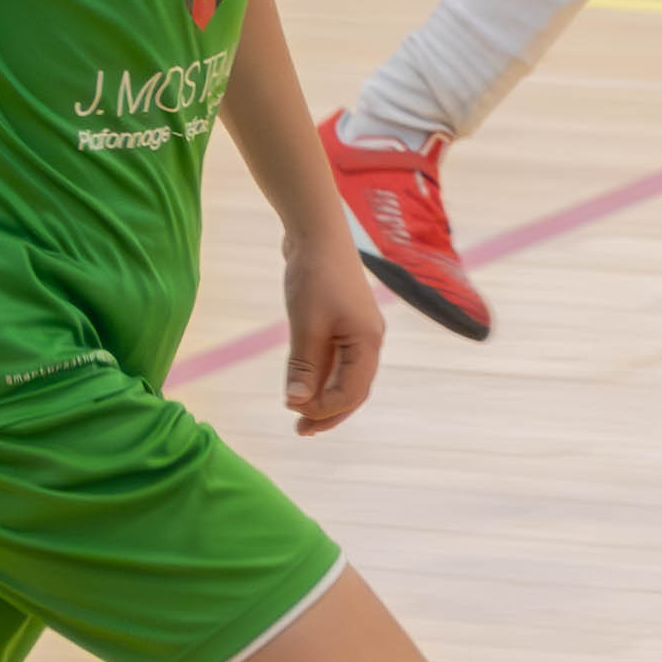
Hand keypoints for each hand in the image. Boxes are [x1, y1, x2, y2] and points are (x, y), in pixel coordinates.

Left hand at [278, 227, 387, 437]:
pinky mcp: (342, 322)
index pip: (351, 393)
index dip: (323, 409)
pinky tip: (301, 385)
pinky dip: (320, 376)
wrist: (315, 230)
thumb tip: (297, 403)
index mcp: (368, 342)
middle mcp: (369, 340)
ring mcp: (357, 331)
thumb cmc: (314, 275)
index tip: (293, 412)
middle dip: (327, 412)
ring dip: (322, 396)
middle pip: (353, 390)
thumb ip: (303, 366)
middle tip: (300, 431)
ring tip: (297, 414)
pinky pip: (335, 360)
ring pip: (344, 376)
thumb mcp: (306, 324)